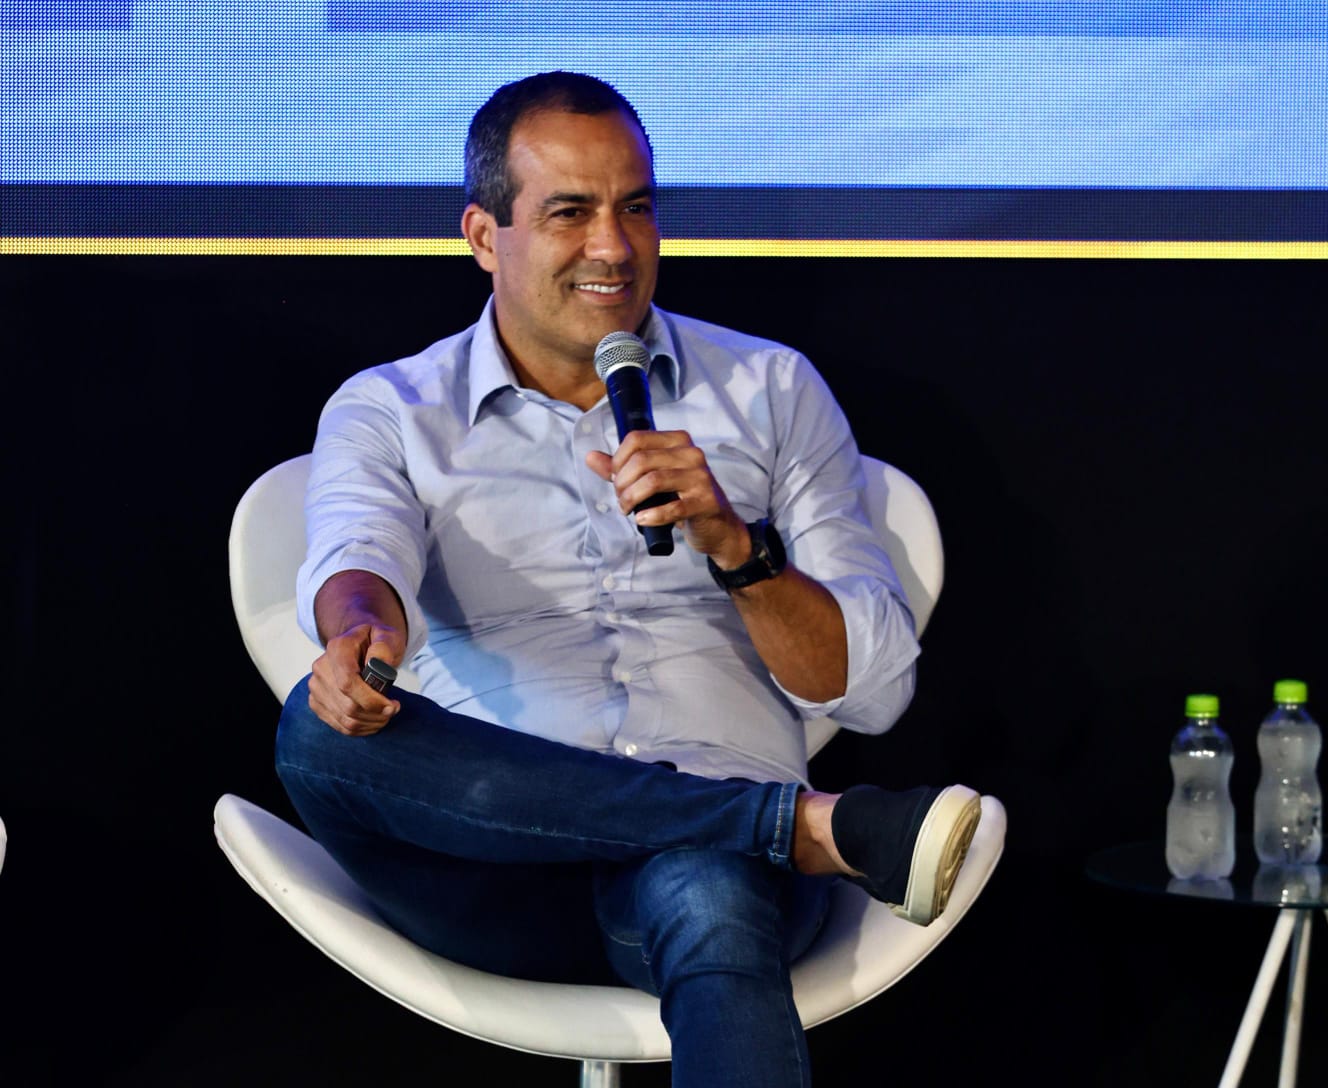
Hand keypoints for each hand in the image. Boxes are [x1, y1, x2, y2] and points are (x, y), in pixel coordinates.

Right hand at [308, 619, 405, 736]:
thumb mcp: (387, 635)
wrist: (359, 644)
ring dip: (371, 723)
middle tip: (393, 709)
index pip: (348, 683)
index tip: (391, 705)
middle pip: (347, 705)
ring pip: (344, 719)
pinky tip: (374, 720)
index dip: (370, 700)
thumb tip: (379, 665)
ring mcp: (316, 686)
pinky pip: (339, 725)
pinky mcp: (316, 702)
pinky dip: (360, 728)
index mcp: (338, 648)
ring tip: (386, 714)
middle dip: (376, 714)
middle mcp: (321, 668)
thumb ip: (384, 646)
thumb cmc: (374, 640)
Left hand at [585, 430, 751, 566]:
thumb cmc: (681, 499)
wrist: (717, 527)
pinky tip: (643, 520)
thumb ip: (621, 468)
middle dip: (622, 483)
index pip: (637, 439)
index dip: (618, 461)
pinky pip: (672, 508)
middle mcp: (691, 454)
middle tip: (621, 501)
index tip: (616, 480)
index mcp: (678, 441)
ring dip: (631, 499)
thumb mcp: (652, 480)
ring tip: (628, 511)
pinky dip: (651, 516)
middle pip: (641, 460)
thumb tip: (590, 457)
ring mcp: (701, 477)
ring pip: (652, 481)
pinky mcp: (705, 502)